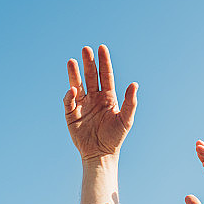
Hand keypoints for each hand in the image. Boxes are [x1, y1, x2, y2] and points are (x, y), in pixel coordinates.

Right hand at [64, 44, 137, 162]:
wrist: (101, 154)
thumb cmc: (115, 138)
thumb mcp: (126, 120)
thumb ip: (130, 103)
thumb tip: (134, 84)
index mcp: (108, 96)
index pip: (105, 75)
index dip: (104, 62)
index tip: (102, 48)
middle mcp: (94, 97)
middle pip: (90, 76)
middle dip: (88, 63)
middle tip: (86, 49)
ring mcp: (82, 104)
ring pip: (77, 84)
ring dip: (74, 73)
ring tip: (72, 61)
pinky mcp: (71, 114)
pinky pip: (69, 101)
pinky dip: (69, 95)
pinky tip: (72, 90)